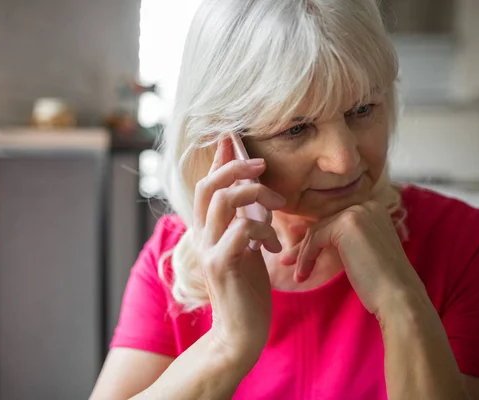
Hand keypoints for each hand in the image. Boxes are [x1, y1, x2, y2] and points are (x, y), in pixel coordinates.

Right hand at [192, 138, 284, 362]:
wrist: (240, 332)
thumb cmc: (247, 289)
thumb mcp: (246, 248)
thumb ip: (245, 221)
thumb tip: (255, 195)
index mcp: (208, 229)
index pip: (208, 185)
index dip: (218, 159)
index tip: (231, 136)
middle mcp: (202, 236)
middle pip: (208, 185)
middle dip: (235, 167)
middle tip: (262, 164)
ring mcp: (209, 250)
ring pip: (222, 201)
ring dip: (253, 195)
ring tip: (276, 205)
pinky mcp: (221, 266)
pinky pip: (240, 232)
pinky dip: (261, 231)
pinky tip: (273, 246)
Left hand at [280, 201, 425, 316]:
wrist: (397, 296)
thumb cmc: (380, 282)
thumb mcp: (361, 252)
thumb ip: (343, 240)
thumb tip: (313, 235)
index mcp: (373, 209)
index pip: (335, 219)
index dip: (314, 233)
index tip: (298, 246)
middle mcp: (367, 205)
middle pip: (324, 223)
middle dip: (304, 244)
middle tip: (287, 260)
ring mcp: (357, 212)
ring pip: (318, 231)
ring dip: (303, 254)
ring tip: (295, 274)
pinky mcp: (347, 224)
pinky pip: (316, 238)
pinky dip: (306, 257)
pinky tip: (303, 275)